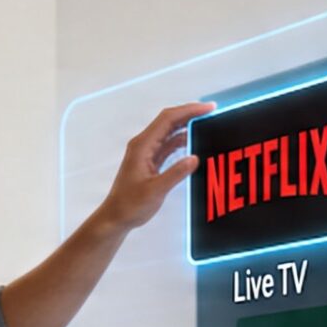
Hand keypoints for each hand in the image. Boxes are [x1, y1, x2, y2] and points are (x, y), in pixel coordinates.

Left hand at [91, 102, 214, 234]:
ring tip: (205, 124)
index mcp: (142, 146)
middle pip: (168, 121)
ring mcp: (146, 152)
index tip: (207, 108)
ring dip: (186, 126)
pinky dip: (180, 140)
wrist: (116, 217)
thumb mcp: (155, 190)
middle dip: (189, 114)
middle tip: (210, 112)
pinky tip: (192, 142)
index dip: (188, 111)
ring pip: (168, 132)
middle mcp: (143, 145)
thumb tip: (195, 158)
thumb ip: (175, 173)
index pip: (167, 120)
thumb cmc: (130, 205)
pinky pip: (167, 145)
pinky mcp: (150, 161)